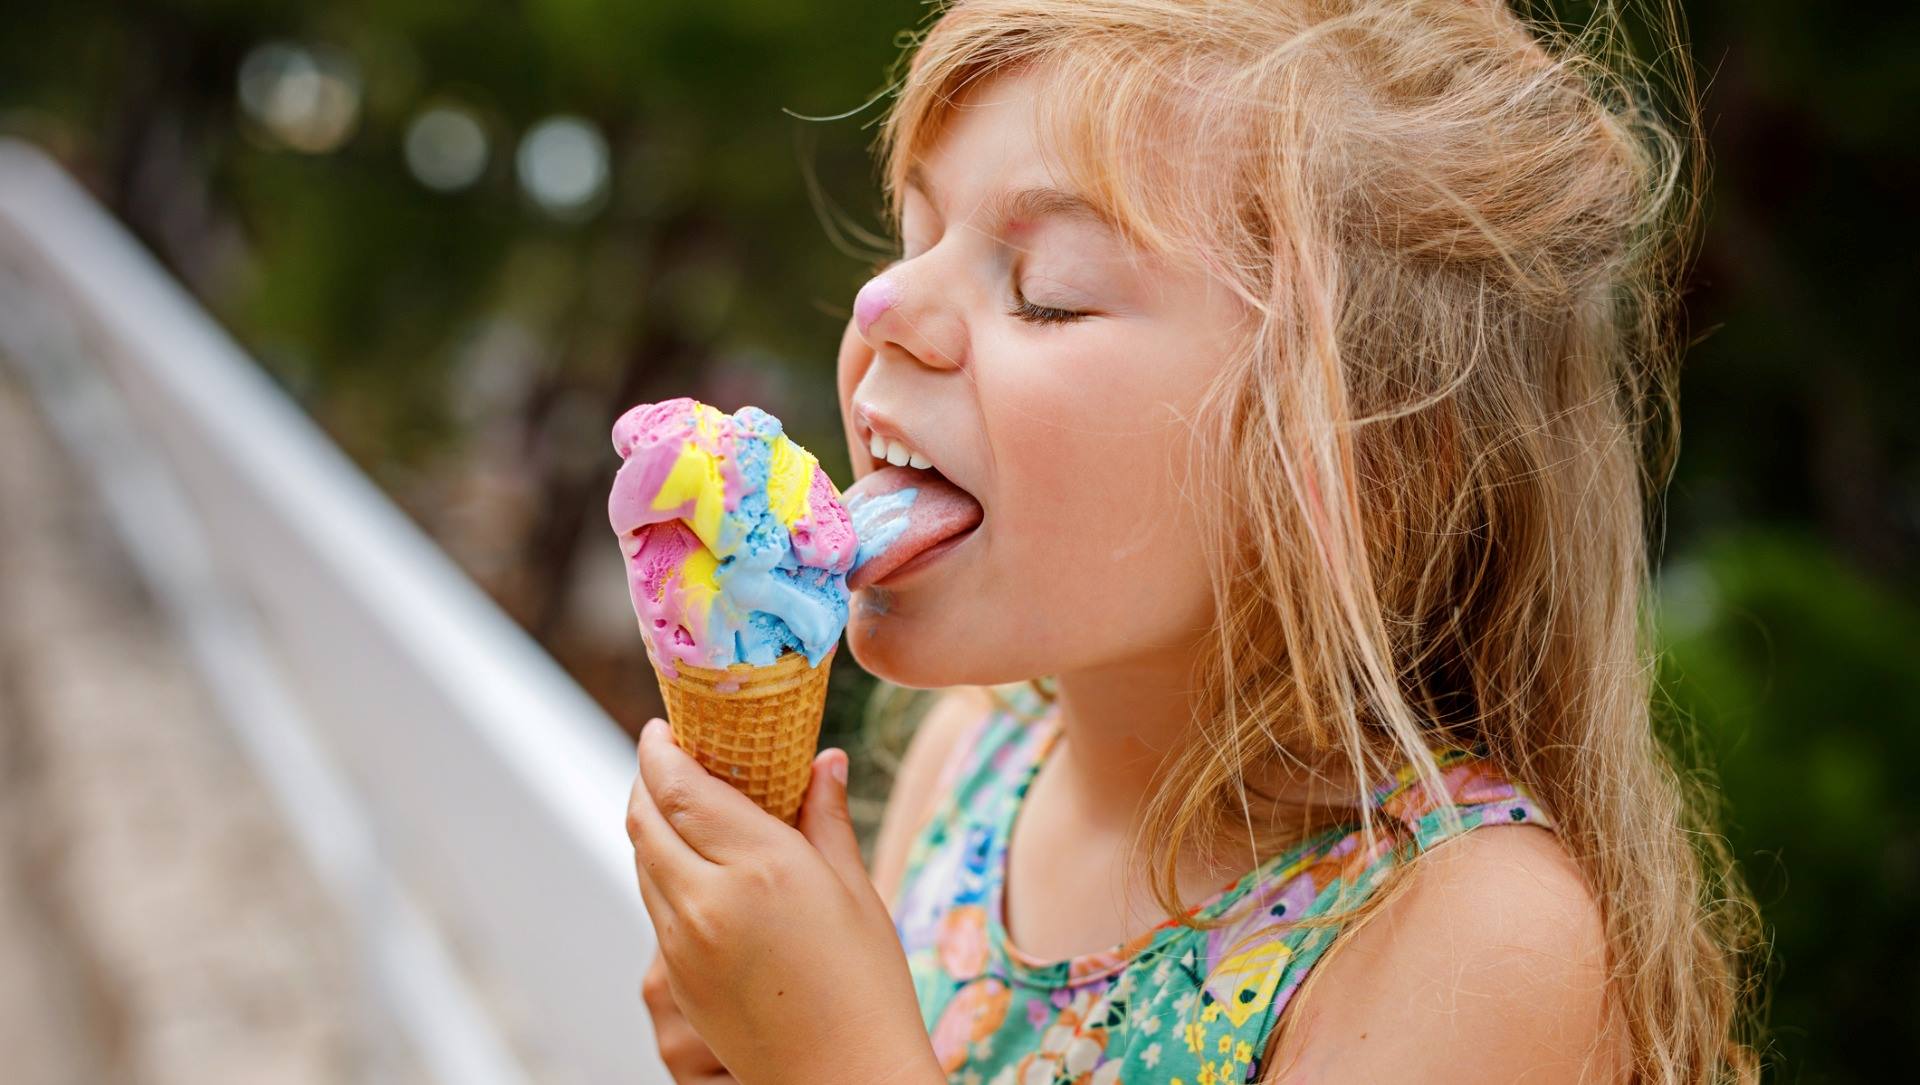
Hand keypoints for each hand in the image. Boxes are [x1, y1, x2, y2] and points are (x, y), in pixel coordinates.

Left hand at [627, 718, 942, 1084]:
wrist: (845, 1082)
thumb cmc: (867, 988)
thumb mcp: (854, 890)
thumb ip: (824, 817)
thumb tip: (822, 761)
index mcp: (759, 867)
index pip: (680, 788)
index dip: (660, 750)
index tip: (661, 727)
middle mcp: (707, 901)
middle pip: (644, 820)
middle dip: (647, 780)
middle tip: (665, 755)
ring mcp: (681, 946)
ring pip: (641, 864)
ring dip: (650, 826)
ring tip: (680, 805)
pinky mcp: (674, 981)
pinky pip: (653, 908)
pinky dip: (661, 873)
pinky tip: (693, 866)